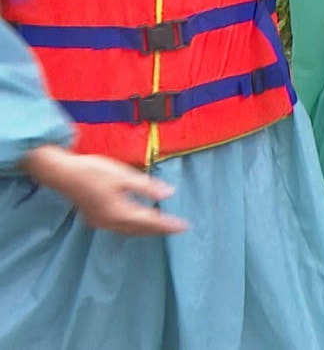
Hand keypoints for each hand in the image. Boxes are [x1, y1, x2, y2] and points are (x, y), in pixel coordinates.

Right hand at [22, 145, 188, 235]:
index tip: (184, 226)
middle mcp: (110, 222)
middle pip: (140, 230)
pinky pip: (119, 228)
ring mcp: (100, 222)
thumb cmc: (93, 171)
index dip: (168, 224)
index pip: (150, 222)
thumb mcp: (123, 175)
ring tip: (161, 226)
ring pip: (129, 231)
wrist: (61, 173)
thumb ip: (146, 186)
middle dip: (159, 230)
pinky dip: (133, 227)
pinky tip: (136, 221)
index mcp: (120, 212)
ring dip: (146, 230)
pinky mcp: (94, 218)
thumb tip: (169, 194)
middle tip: (176, 229)